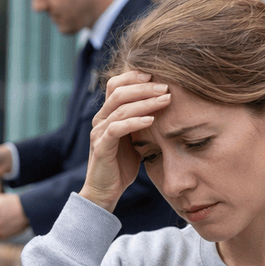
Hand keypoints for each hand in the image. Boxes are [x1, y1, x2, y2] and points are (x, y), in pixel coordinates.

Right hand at [78, 71, 169, 212]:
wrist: (106, 190)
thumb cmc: (122, 164)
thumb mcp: (135, 138)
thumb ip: (142, 120)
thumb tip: (165, 104)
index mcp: (107, 114)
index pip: (115, 85)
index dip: (134, 76)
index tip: (156, 75)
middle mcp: (100, 119)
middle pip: (118, 91)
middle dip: (144, 87)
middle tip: (166, 87)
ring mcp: (99, 132)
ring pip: (120, 108)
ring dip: (145, 102)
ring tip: (165, 100)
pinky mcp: (101, 146)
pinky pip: (117, 129)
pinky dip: (135, 122)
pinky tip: (151, 120)